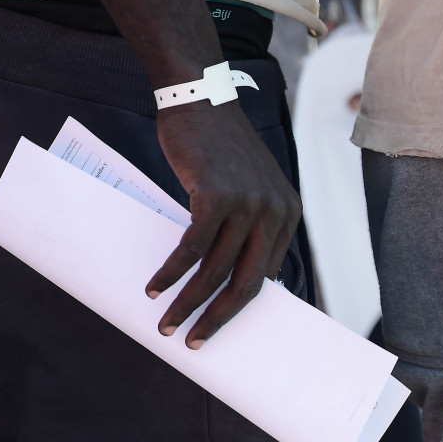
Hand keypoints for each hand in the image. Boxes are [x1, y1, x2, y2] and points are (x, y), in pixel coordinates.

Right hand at [146, 101, 301, 347]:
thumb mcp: (249, 188)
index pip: (265, 275)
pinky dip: (171, 273)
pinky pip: (191, 248)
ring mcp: (248, 204)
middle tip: (195, 341)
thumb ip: (249, 226)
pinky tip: (154, 288)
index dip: (239, 305)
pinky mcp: (216, 196)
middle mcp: (275, 212)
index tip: (217, 326)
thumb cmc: (219, 149)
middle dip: (219, 318)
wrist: (201, 100)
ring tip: (166, 323)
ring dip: (188, 302)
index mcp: (288, 215)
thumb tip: (232, 275)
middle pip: (248, 283)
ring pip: (216, 271)